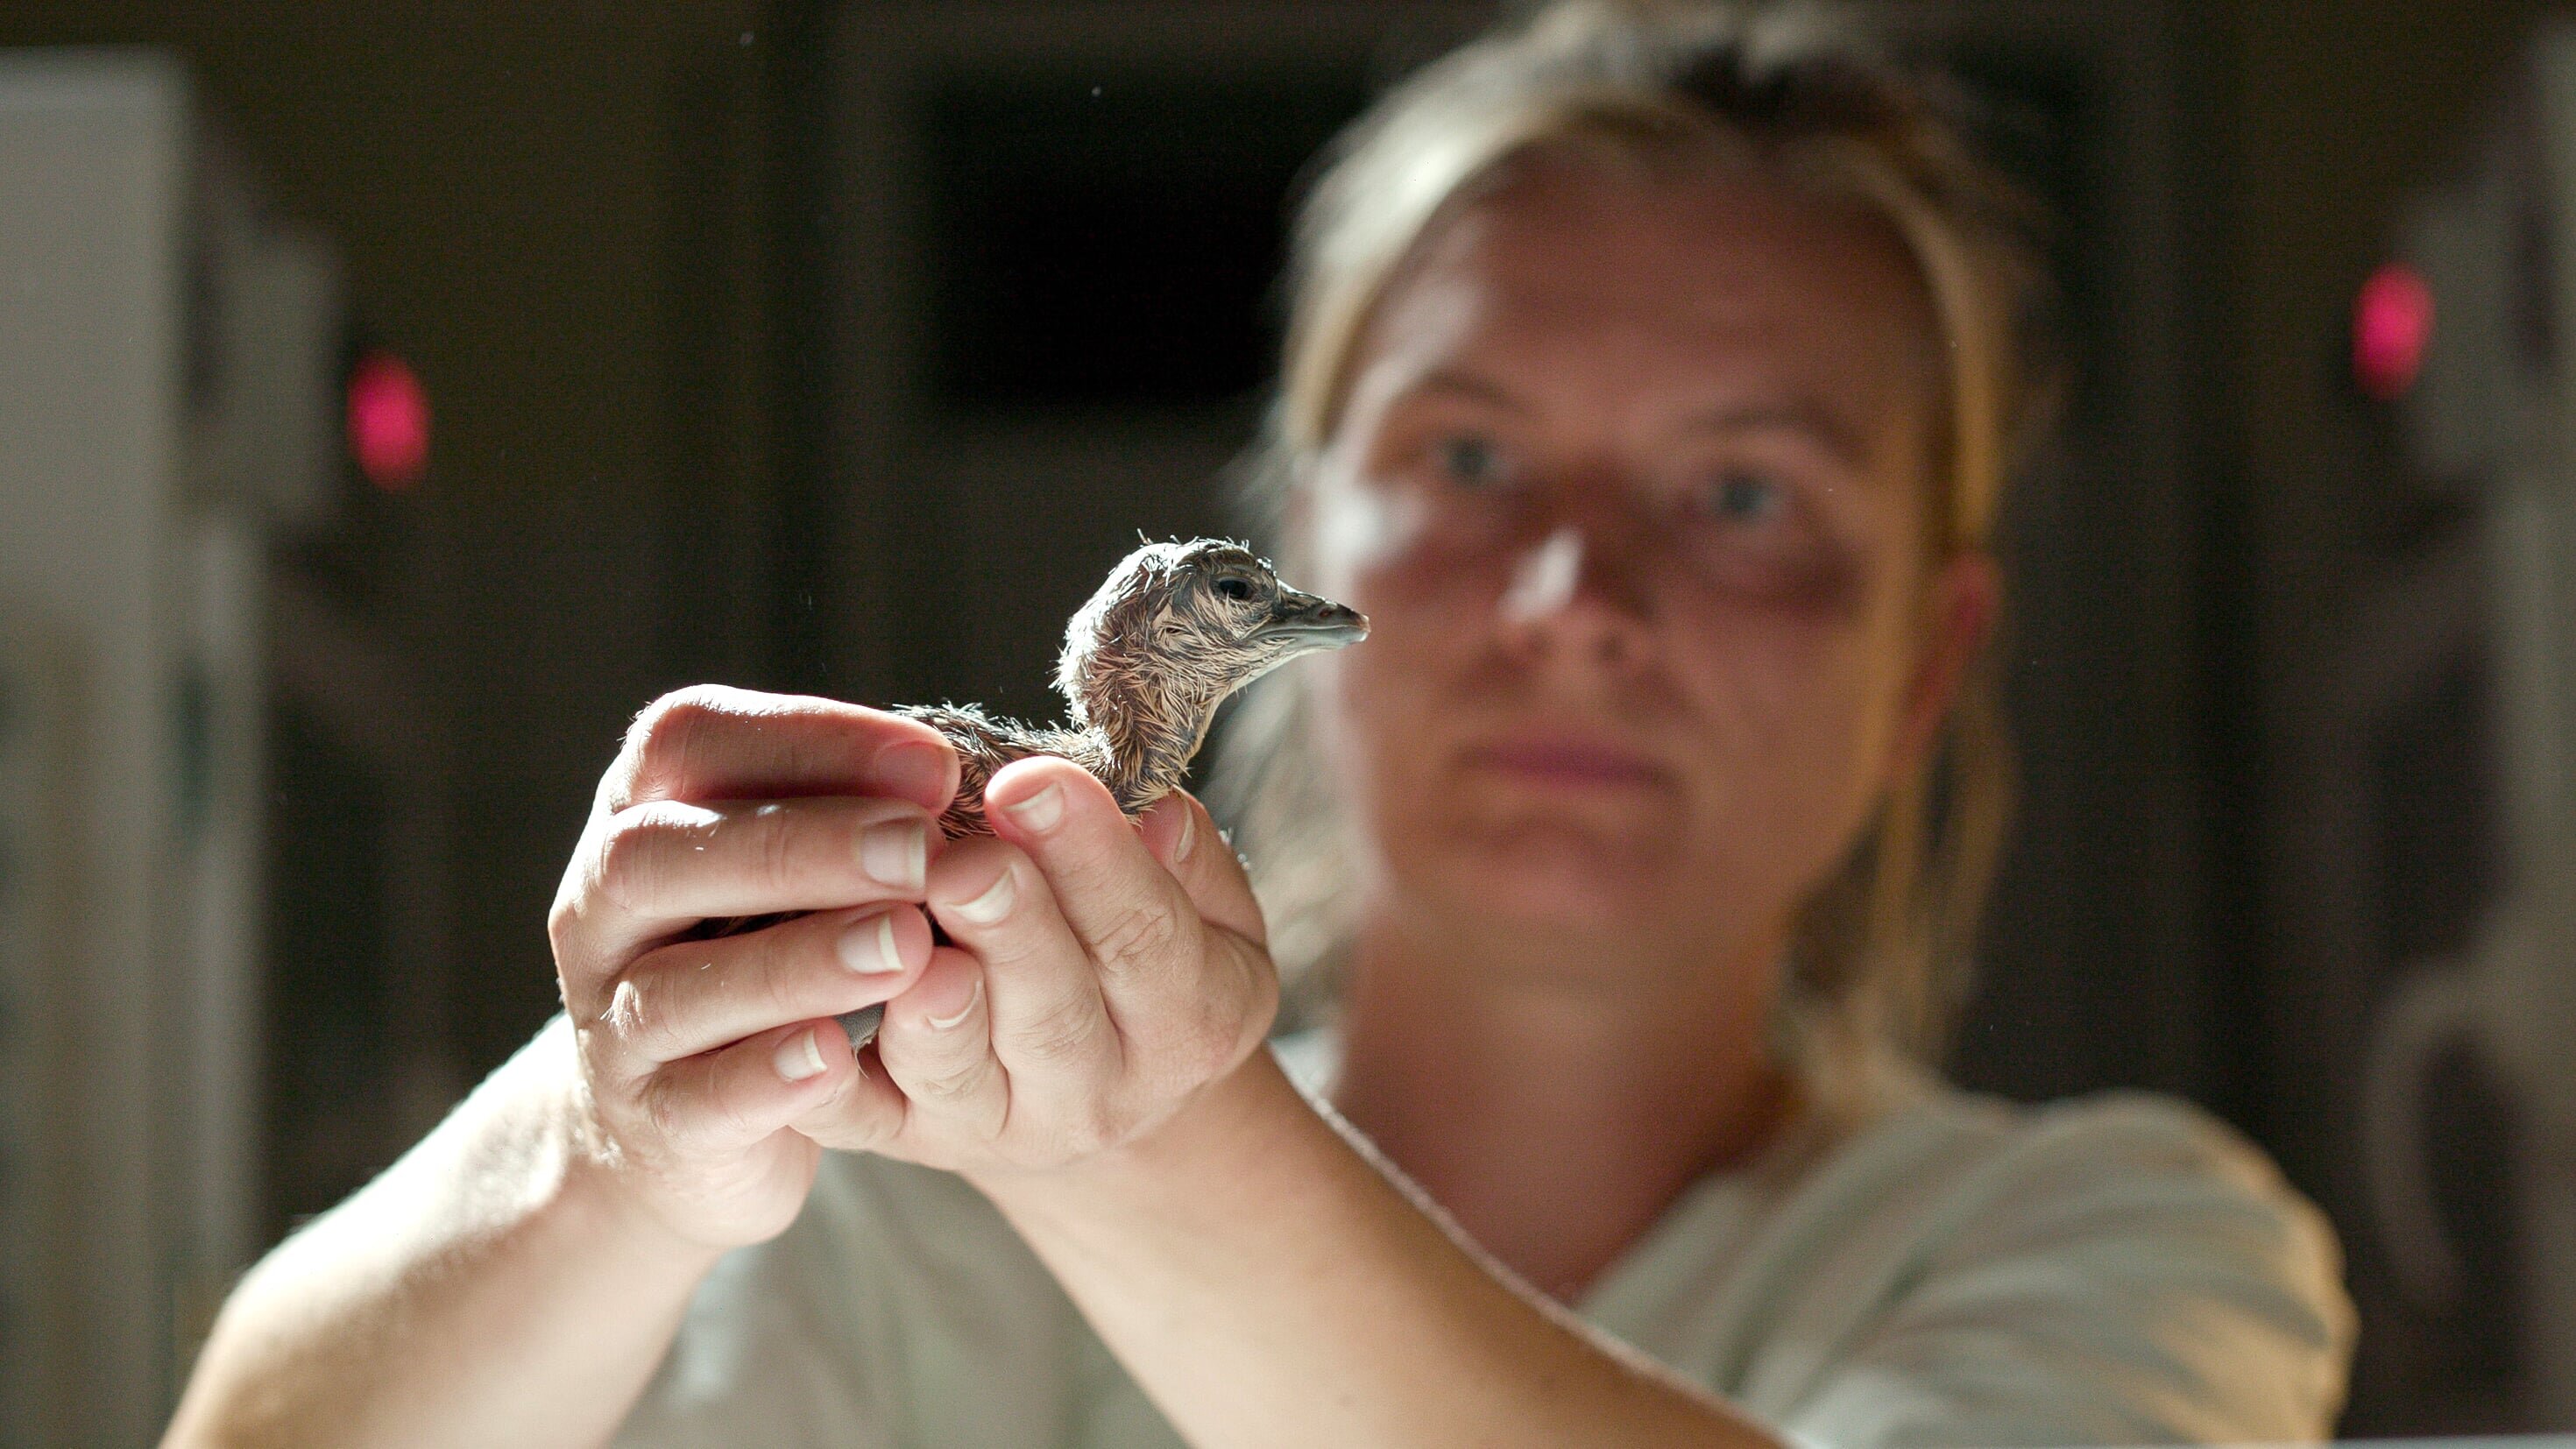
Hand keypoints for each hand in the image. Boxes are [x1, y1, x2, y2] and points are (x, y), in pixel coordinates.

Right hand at [547, 685, 955, 1249]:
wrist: (675, 1128)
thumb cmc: (758, 958)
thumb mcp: (790, 875)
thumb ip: (847, 818)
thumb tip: (942, 772)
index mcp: (639, 817)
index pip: (690, 741)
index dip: (809, 740)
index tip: (933, 763)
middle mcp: (601, 913)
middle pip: (657, 857)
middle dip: (798, 845)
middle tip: (922, 850)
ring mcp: (611, 1026)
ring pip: (672, 990)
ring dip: (796, 963)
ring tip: (908, 948)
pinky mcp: (646, 1124)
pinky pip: (694, 1100)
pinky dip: (765, 1076)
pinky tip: (838, 1056)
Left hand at [811, 754, 1280, 1179]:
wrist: (1102, 1109)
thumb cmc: (1145, 968)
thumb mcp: (1207, 916)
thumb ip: (1188, 861)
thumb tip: (1151, 810)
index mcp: (1187, 1019)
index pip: (1144, 934)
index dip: (1092, 858)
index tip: (1032, 780)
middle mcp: (1097, 1088)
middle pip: (1053, 1010)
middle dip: (1009, 929)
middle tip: (966, 861)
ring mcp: (996, 1122)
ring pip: (959, 1069)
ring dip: (929, 1008)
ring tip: (901, 940)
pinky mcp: (904, 1139)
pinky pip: (859, 1119)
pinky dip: (825, 1084)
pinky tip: (806, 1029)